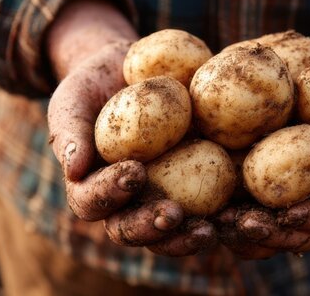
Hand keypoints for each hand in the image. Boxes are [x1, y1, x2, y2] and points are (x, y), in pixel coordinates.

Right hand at [46, 0, 215, 255]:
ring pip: (171, 231)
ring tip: (208, 229)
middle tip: (172, 214)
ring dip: (187, 236)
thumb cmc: (95, 87)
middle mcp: (127, 201)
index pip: (91, 202)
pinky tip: (240, 212)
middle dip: (151, 227)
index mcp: (93, 186)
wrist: (131, 72)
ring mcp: (162, 196)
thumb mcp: (74, 98)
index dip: (108, 194)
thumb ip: (69, 130)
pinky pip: (208, 208)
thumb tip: (74, 168)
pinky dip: (223, 216)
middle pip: (133, 229)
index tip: (133, 171)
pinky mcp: (196, 188)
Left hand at [218, 2, 309, 258]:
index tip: (294, 216)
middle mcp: (304, 196)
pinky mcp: (242, 161)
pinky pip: (222, 183)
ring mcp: (271, 183)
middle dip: (264, 232)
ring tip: (211, 217)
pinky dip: (206, 191)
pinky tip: (187, 188)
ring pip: (251, 215)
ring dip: (230, 223)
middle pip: (284, 228)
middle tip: (242, 224)